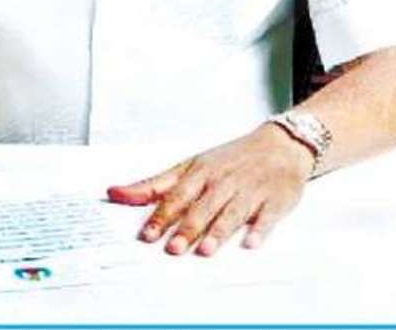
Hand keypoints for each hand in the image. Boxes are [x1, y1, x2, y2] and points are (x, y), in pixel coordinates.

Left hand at [106, 123, 312, 256]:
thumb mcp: (190, 165)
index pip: (177, 195)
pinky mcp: (275, 200)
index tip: (147, 234)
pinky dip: (260, 229)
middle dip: (188, 227)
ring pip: (232, 212)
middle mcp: (224, 181)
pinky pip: (267, 216)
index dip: (162, 215)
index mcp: (201, 172)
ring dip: (219, 231)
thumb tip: (115, 193)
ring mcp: (250, 190)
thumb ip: (154, 184)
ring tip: (205, 249)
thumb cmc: (230, 159)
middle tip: (173, 248)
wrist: (279, 145)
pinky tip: (251, 242)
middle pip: (203, 206)